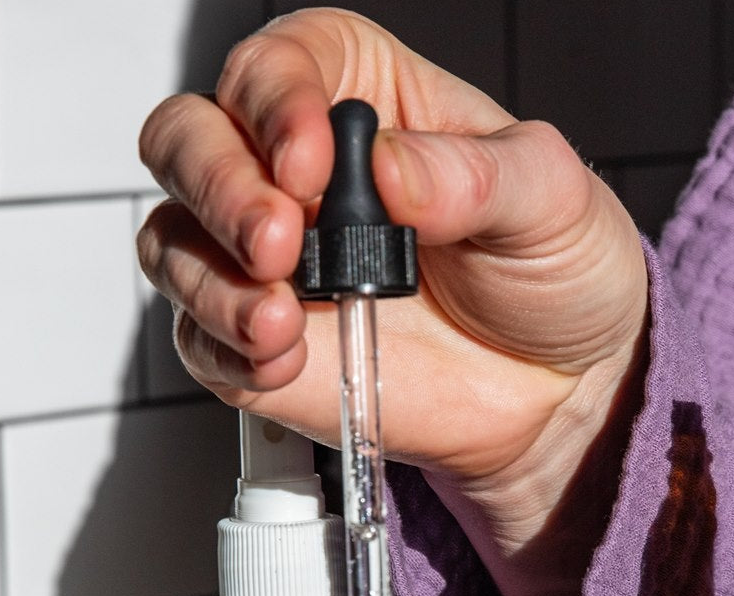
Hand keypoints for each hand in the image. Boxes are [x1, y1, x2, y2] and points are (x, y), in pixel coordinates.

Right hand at [137, 7, 647, 595]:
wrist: (560, 391)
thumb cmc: (553, 275)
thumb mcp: (551, 201)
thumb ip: (474, 176)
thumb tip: (392, 168)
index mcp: (361, 100)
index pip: (278, 66)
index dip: (276, 105)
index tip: (314, 163)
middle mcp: (294, 175)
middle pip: (190, 140)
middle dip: (219, 187)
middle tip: (278, 240)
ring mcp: (271, 265)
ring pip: (174, 240)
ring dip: (213, 280)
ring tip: (285, 319)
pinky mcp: (263, 346)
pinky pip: (199, 339)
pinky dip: (226, 348)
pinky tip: (283, 356)